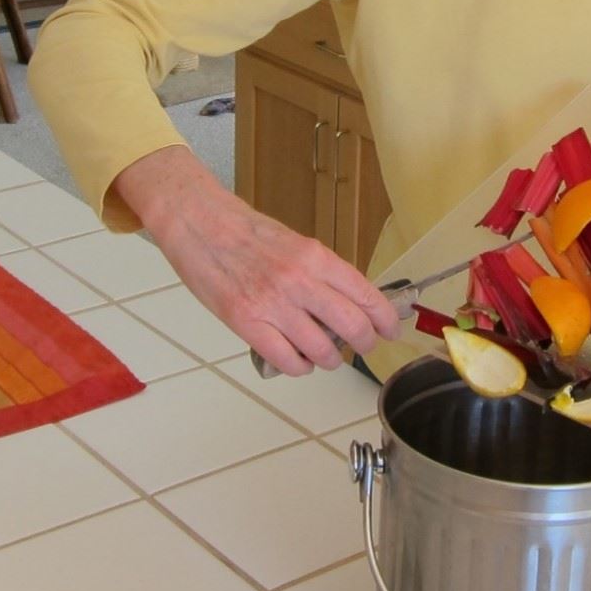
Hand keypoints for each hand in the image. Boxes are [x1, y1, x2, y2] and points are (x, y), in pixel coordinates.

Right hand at [114, 147, 399, 375]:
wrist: (199, 223)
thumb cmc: (245, 231)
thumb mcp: (296, 243)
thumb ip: (322, 273)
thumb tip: (350, 304)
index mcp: (316, 257)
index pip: (366, 295)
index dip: (385, 319)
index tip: (391, 329)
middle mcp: (299, 281)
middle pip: (352, 327)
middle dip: (365, 343)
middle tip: (364, 346)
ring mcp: (272, 304)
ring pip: (321, 351)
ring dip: (330, 360)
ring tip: (326, 357)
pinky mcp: (245, 323)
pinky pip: (286, 360)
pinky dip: (299, 367)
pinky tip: (298, 361)